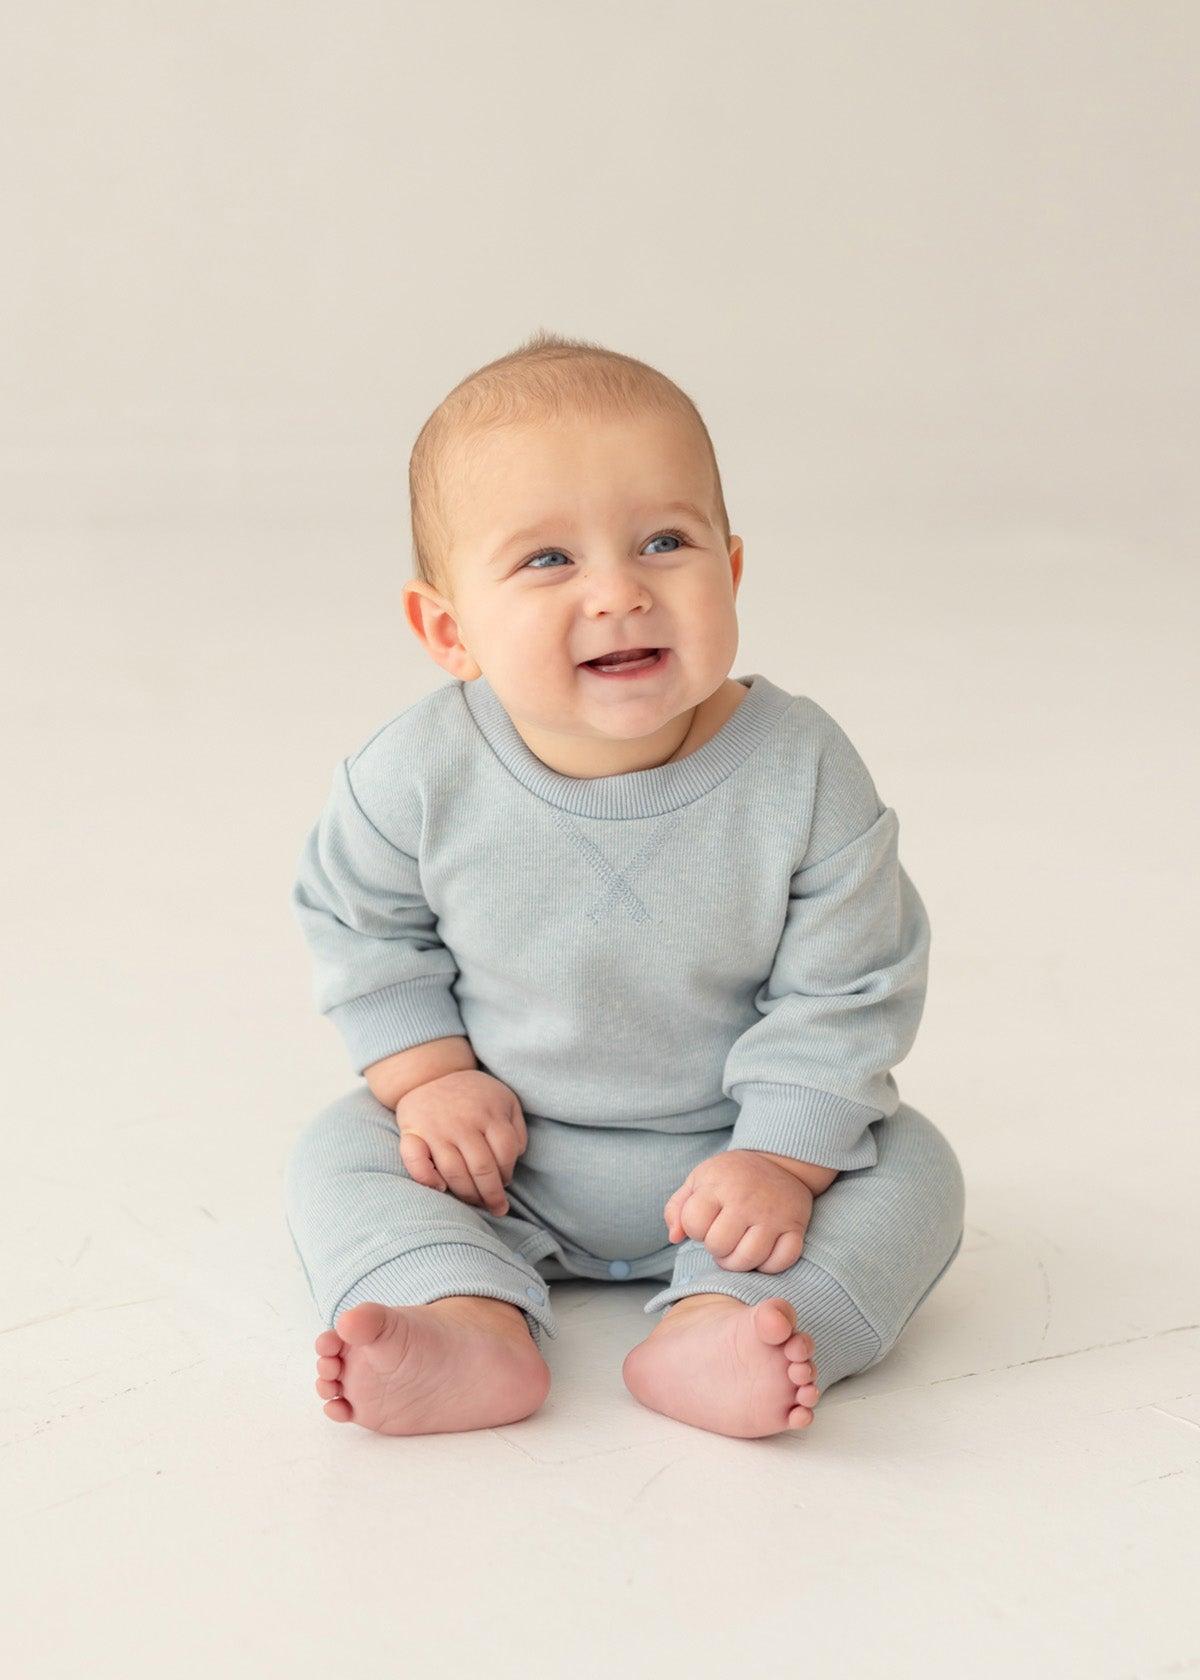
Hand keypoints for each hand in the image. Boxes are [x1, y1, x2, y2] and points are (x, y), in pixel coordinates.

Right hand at [395, 1070, 527, 1216]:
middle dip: (492, 1194)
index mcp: (489, 1112)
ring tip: (475, 1202)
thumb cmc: (474, 1094)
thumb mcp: (504, 1100)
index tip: (505, 1183)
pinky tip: (440, 1188)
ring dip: (467, 1194)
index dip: (508, 1173)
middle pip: (482, 1167)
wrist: (430, 1073)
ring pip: (454, 1171)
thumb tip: (515, 1157)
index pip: (506, 1152)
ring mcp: (435, 1128)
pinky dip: (426, 1179)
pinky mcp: (412, 1133)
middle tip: (497, 1208)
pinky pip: (414, 1161)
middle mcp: (462, 1121)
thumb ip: (516, 1127)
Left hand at [663, 1150, 813, 1272]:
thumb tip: (674, 1237)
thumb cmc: (731, 1176)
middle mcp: (746, 1200)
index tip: (705, 1222)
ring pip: (749, 1258)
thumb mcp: (698, 1179)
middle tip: (722, 1238)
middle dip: (716, 1248)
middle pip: (719, 1246)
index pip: (693, 1224)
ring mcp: (773, 1215)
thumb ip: (678, 1208)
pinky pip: (781, 1261)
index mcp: (718, 1186)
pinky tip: (762, 1253)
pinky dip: (769, 1265)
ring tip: (737, 1249)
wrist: (778, 1161)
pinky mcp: (795, 1227)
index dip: (694, 1230)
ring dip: (738, 1262)